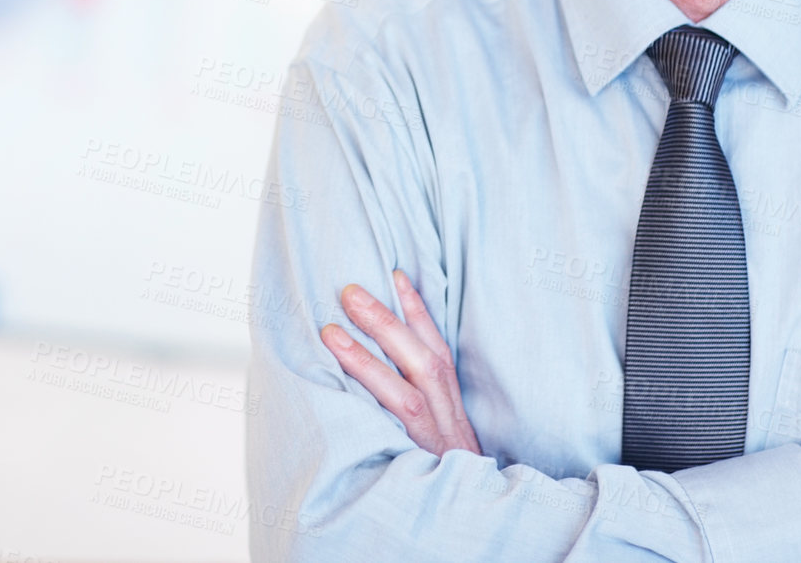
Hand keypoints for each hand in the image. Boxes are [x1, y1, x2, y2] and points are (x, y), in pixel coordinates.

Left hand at [319, 270, 481, 455]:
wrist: (470, 526)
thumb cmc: (449, 472)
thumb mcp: (448, 431)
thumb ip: (426, 397)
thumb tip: (394, 360)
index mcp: (453, 406)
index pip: (437, 348)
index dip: (419, 310)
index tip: (397, 274)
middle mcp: (447, 420)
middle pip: (422, 362)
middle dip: (387, 323)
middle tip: (349, 291)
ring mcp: (431, 445)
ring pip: (402, 396)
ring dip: (366, 361)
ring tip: (330, 331)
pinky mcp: (415, 468)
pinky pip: (389, 436)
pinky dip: (366, 410)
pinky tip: (331, 389)